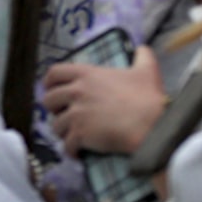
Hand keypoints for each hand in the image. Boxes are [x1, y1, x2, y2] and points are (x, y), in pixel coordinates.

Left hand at [40, 46, 165, 155]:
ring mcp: (76, 114)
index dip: (50, 82)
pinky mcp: (80, 134)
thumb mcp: (147, 70)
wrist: (153, 126)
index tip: (53, 89)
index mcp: (87, 75)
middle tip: (65, 114)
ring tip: (73, 135)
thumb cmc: (148, 98)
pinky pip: (66, 145)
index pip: (54, 73)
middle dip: (54, 109)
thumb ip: (142, 56)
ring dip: (63, 131)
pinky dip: (71, 150)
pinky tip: (78, 152)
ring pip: (55, 125)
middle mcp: (76, 92)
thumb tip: (143, 49)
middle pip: (48, 100)